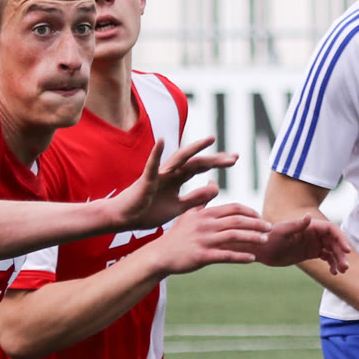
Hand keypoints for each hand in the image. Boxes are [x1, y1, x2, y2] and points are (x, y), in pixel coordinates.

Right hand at [116, 134, 237, 229]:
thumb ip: (196, 198)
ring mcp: (158, 174)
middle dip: (215, 159)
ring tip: (210, 139)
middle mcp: (170, 173)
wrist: (124, 218)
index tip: (234, 160)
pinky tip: (161, 141)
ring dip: (195, 149)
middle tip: (234, 157)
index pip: (201, 168)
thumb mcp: (178, 207)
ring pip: (179, 159)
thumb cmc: (148, 211)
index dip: (217, 163)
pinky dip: (156, 153)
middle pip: (196, 163)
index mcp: (177, 179)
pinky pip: (151, 165)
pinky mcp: (145, 180)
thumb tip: (215, 188)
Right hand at [148, 203, 268, 275]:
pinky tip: (252, 258)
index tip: (260, 217)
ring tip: (265, 241)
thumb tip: (212, 183)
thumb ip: (203, 200)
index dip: (249, 212)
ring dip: (252, 238)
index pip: (232, 208)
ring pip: (234, 237)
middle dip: (256, 224)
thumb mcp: (188, 214)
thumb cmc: (177, 235)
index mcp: (205, 214)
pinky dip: (241, 257)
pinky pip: (226, 256)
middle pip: (237, 221)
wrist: (160, 255)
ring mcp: (204, 240)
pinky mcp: (202, 256)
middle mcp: (205, 225)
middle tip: (270, 228)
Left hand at [255, 214, 349, 273]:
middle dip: (342, 254)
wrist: (262, 249)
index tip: (346, 250)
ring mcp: (314, 243)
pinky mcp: (311, 252)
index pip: (332, 230)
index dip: (341, 238)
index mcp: (310, 226)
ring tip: (341, 271)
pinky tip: (333, 273)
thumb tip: (309, 216)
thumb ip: (296, 225)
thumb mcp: (282, 232)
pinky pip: (327, 257)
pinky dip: (332, 264)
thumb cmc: (270, 238)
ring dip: (339, 260)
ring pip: (333, 250)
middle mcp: (314, 233)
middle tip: (345, 267)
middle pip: (335, 242)